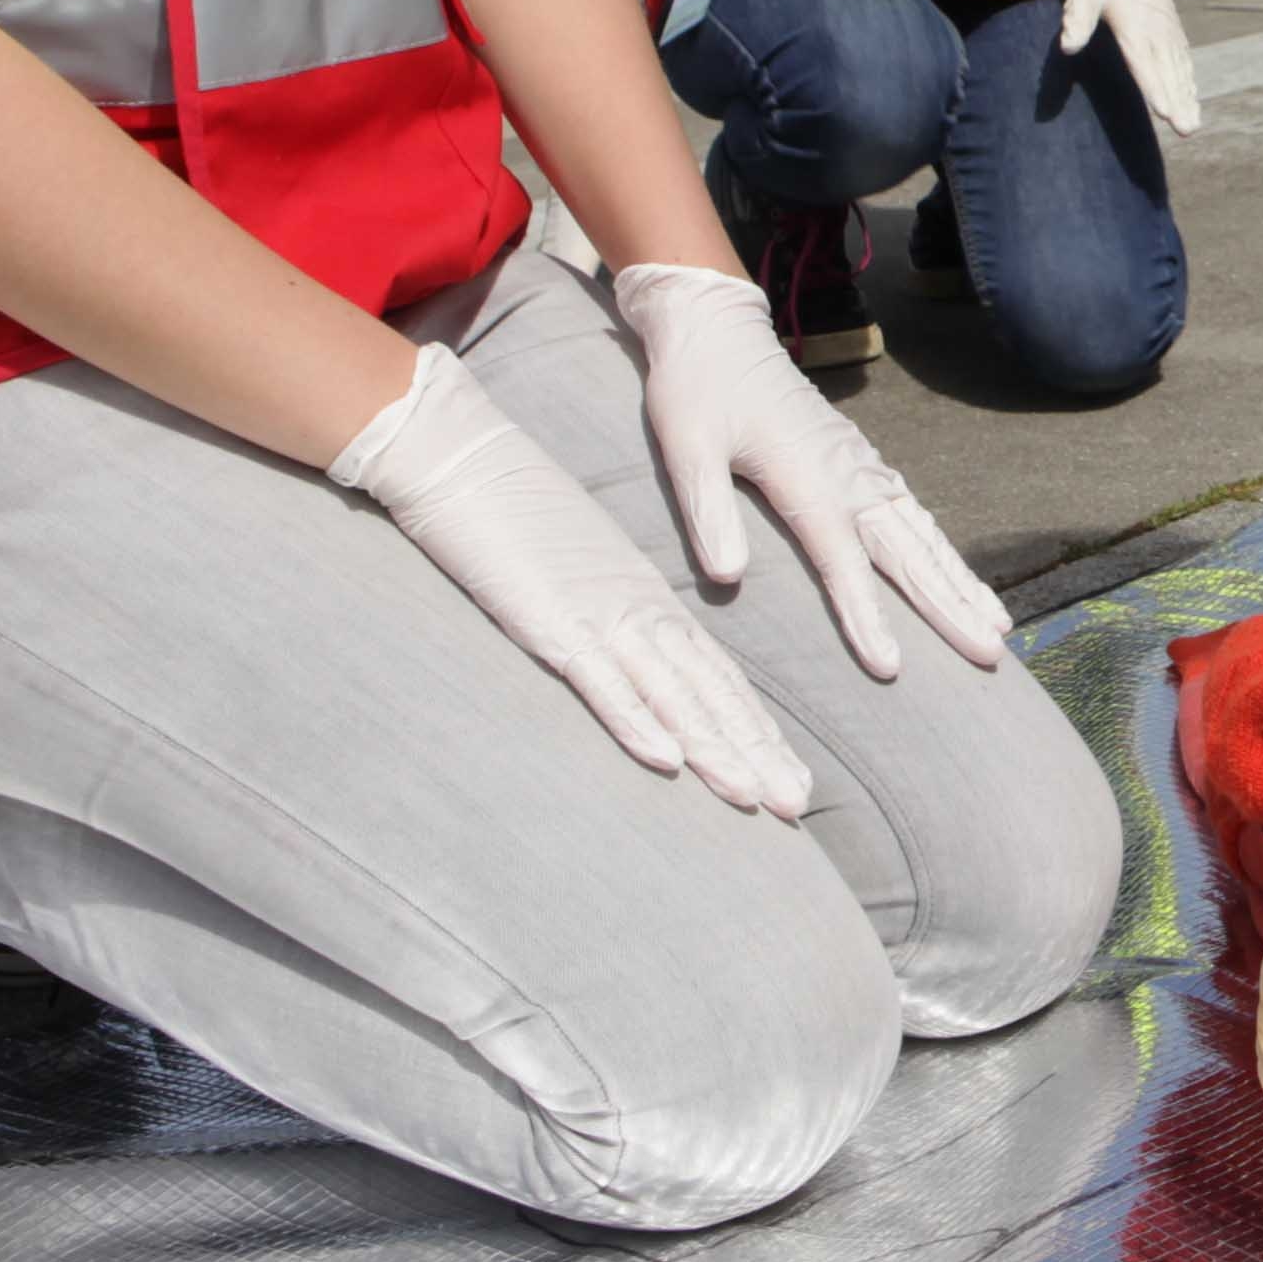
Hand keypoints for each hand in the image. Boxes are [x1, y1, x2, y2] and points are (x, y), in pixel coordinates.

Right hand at [330, 344, 820, 816]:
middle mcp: (636, 612)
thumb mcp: (580, 571)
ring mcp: (597, 617)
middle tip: (797, 806)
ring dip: (714, 748)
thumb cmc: (517, 515)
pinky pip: (600, 681)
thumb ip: (611, 614)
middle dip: (754, 753)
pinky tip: (667, 759)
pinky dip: (635, 720)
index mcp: (647, 601)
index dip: (754, 730)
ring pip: (671, 694)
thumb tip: (639, 659)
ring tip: (757, 797)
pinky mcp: (550, 622)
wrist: (465, 455)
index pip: (715, 676)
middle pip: (708, 693)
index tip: (789, 779)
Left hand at [611, 260, 1009, 682]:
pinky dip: (943, 550)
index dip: (866, 617)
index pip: (842, 561)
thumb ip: (707, 513)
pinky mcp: (859, 458)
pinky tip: (960, 575)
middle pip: (908, 554)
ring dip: (962, 582)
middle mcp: (846, 474)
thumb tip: (727, 579)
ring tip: (998, 627)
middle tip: (990, 655)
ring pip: (922, 535)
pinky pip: (913, 513)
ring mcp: (859, 464)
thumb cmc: (695, 388)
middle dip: (951, 607)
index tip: (892, 667)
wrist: (717, 326)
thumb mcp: (685, 447)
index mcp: (805, 477)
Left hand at [1054, 0, 1203, 131]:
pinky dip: (1189, 81)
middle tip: (1187, 131)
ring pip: (1179, 70)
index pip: (1144, 63)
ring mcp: (1167, 29)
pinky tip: (1192, 98)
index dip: (1154, 88)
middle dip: (1178, 103)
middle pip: (1168, 73)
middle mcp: (1155, 31)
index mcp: (1134, 24)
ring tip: (1192, 126)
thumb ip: (1078, 20)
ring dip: (1187, 98)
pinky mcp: (1171, 27)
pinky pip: (1184, 59)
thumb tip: (1068, 47)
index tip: (1163, 112)